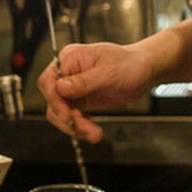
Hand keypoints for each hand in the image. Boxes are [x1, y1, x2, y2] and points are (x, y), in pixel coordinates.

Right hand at [36, 41, 154, 142]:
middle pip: (53, 100)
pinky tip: (93, 131)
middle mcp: (68, 72)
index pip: (49, 80)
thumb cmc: (129, 64)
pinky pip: (72, 117)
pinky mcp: (80, 100)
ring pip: (61, 112)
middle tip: (85, 128)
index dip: (54, 100)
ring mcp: (74, 87)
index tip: (67, 114)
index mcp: (71, 58)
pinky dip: (80, 127)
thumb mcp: (108, 72)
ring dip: (75, 126)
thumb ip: (83, 81)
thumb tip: (60, 87)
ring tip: (93, 133)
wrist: (143, 71)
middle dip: (68, 118)